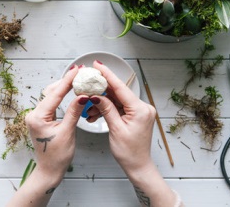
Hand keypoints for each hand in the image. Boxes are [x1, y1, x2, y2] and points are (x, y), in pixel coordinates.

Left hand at [26, 64, 88, 178]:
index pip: (55, 94)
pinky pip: (51, 103)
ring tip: (76, 78)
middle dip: (66, 81)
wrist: (49, 170)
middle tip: (80, 72)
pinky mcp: (41, 118)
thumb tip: (82, 96)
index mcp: (38, 117)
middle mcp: (34, 114)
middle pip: (51, 92)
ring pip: (51, 96)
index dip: (67, 81)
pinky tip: (69, 90)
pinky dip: (61, 96)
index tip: (77, 70)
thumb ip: (74, 112)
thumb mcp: (68, 132)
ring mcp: (36, 116)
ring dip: (64, 87)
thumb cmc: (56, 156)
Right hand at [88, 61, 181, 205]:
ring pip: (116, 100)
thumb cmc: (129, 152)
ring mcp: (139, 111)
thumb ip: (106, 109)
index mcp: (140, 109)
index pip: (120, 88)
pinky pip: (118, 107)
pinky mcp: (135, 115)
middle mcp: (142, 107)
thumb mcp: (115, 129)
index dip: (108, 75)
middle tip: (86, 87)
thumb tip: (96, 96)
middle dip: (100, 92)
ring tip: (88, 110)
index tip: (98, 65)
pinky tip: (94, 114)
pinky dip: (107, 109)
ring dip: (101, 103)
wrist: (138, 166)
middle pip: (118, 93)